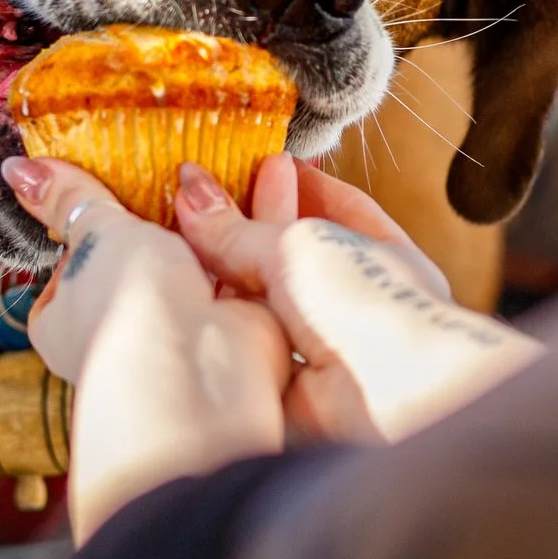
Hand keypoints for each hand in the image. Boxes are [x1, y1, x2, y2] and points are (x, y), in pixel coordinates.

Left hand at [2, 156, 289, 540]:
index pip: (76, 259)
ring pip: (201, 258)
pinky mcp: (238, 323)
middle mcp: (125, 329)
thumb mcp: (95, 234)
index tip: (114, 182)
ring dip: (220, 213)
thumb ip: (70, 198)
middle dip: (167, 212)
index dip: (95, 220)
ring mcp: (185, 328)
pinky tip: (268, 182)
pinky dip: (257, 225)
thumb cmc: (128, 314)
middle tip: (180, 161)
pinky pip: (246, 263)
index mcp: (66, 319)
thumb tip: (21, 169)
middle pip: (145, 256)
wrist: (199, 368)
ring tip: (231, 159)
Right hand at [175, 156, 542, 442]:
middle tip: (197, 193)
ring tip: (171, 239)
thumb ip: (240, 227)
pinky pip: (238, 351)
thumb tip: (192, 192)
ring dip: (220, 280)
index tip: (255, 161)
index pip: (339, 208)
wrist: (385, 397)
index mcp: (381, 258)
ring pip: (258, 307)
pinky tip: (175, 301)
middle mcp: (352, 303)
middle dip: (246, 229)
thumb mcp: (299, 244)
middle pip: (288, 260)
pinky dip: (211, 330)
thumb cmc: (367, 304)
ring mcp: (317, 351)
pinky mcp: (280, 392)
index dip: (297, 184)